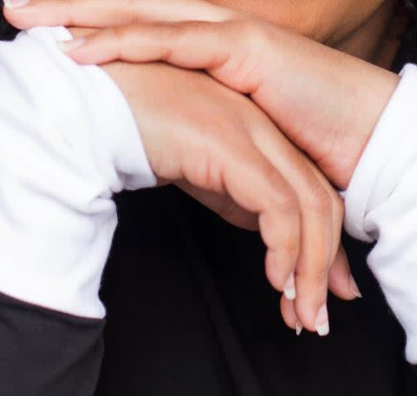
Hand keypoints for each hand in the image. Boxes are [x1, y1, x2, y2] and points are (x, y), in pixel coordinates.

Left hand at [3, 0, 399, 197]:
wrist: (372, 139)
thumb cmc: (313, 140)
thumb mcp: (240, 131)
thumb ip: (202, 125)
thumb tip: (164, 146)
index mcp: (212, 45)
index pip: (139, 23)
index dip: (87, 22)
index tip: (37, 29)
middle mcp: (218, 28)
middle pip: (129, 5)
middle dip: (68, 6)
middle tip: (13, 9)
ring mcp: (233, 32)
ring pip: (145, 13)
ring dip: (83, 16)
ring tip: (32, 21)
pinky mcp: (249, 49)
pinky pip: (178, 39)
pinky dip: (128, 40)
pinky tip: (86, 47)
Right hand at [65, 55, 357, 334]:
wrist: (91, 97)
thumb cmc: (133, 125)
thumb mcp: (195, 165)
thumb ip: (231, 191)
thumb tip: (262, 232)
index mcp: (257, 126)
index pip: (310, 188)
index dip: (323, 243)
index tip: (321, 291)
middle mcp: (262, 124)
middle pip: (319, 198)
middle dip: (325, 265)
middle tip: (317, 317)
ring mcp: (249, 130)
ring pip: (306, 205)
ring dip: (309, 270)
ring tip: (300, 314)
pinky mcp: (230, 143)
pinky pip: (277, 204)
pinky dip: (285, 248)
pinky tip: (274, 279)